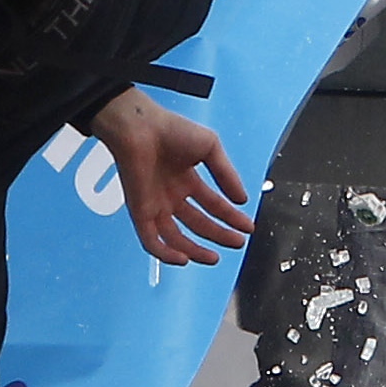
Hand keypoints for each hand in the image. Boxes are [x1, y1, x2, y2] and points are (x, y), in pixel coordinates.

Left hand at [89, 87, 253, 265]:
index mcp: (186, 178)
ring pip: (175, 237)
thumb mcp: (210, 147)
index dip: (231, 217)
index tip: (247, 227)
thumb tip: (242, 199)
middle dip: (219, 235)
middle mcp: (171, 194)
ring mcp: (155, 204)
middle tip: (237, 243)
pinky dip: (166, 253)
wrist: (139, 127)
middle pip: (199, 223)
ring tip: (213, 258)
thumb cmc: (169, 128)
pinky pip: (151, 240)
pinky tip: (184, 259)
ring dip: (195, 250)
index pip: (213, 205)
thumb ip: (227, 174)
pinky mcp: (139, 212)